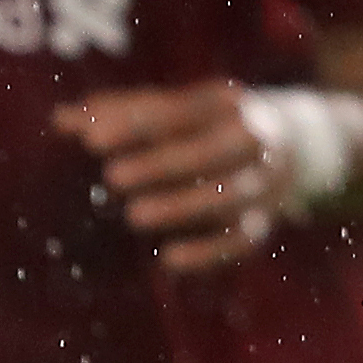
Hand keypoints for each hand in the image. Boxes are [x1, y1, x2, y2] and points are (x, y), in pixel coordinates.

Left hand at [60, 81, 288, 272]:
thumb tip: (60, 119)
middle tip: (112, 177)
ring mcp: (263, 181)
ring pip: (227, 195)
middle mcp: (253, 137)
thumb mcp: (180, 108)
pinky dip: (209, 252)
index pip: (180, 110)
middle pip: (209, 150)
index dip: (136, 124)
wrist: (302, 143)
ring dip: (182, 205)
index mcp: (226, 102)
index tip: (91, 139)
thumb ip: (123, 113)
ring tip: (134, 216)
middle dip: (161, 163)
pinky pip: (241, 239)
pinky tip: (169, 260)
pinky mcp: (265, 221)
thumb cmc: (213, 123)